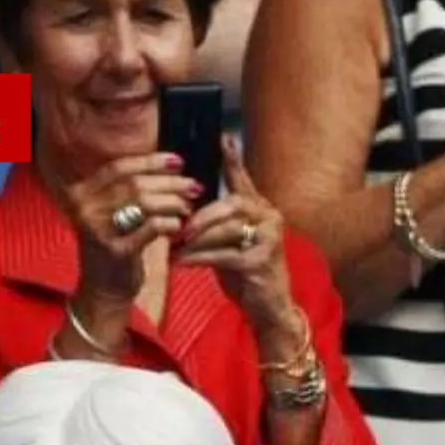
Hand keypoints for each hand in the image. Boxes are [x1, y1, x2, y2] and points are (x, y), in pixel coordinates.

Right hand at [56, 151, 198, 303]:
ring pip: (144, 202)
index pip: (119, 168)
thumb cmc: (117, 247)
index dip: (151, 162)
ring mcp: (98, 229)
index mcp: (82, 193)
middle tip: (193, 187)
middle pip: (135, 184)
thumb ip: (130, 191)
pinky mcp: (116, 250)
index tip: (177, 162)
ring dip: (173, 202)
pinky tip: (179, 226)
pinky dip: (170, 223)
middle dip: (170, 183)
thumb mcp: (114, 214)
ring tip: (188, 207)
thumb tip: (168, 167)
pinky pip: (151, 227)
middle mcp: (84, 208)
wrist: (103, 290)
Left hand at [175, 139, 294, 330]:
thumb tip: (179, 208)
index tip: (222, 136)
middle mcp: (269, 218)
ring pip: (226, 229)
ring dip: (196, 241)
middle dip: (201, 216)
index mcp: (259, 209)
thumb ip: (214, 222)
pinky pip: (223, 254)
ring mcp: (269, 239)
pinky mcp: (262, 261)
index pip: (242, 179)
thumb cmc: (244, 272)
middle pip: (231, 204)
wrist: (268, 307)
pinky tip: (181, 264)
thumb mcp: (227, 241)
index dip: (232, 159)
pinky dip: (198, 259)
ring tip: (175, 249)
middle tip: (179, 228)